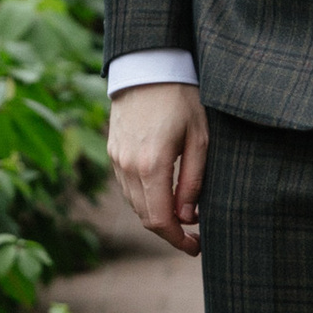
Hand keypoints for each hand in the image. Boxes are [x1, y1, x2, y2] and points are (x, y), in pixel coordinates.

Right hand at [108, 80, 208, 255]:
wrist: (148, 66)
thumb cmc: (181, 98)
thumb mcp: (198, 139)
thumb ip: (193, 180)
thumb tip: (188, 217)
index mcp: (152, 165)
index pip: (160, 220)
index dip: (178, 240)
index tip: (196, 246)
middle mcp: (128, 166)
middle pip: (145, 217)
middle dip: (169, 232)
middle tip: (193, 236)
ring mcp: (117, 159)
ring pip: (135, 204)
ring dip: (157, 215)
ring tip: (182, 214)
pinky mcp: (113, 151)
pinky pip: (127, 187)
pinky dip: (145, 198)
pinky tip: (164, 192)